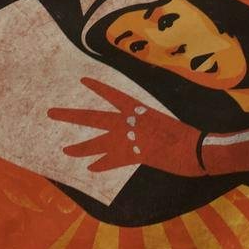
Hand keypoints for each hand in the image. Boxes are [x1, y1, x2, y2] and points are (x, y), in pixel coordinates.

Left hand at [48, 77, 203, 175]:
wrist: (197, 148)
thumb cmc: (186, 135)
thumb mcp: (163, 122)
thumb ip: (147, 125)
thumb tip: (139, 131)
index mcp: (140, 109)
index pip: (114, 95)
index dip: (98, 88)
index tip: (83, 81)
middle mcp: (131, 121)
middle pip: (94, 118)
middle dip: (70, 116)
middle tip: (51, 113)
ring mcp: (131, 138)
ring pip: (98, 143)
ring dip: (80, 147)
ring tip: (65, 148)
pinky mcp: (136, 155)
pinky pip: (112, 160)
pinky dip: (102, 164)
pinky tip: (90, 167)